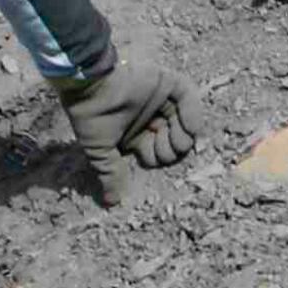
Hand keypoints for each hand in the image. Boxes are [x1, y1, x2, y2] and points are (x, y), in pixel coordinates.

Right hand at [57, 62, 198, 204]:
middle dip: (171, 149)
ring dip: (184, 135)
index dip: (155, 158)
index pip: (157, 154)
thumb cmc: (94, 119)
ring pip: (186, 124)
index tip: (144, 154)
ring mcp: (162, 102)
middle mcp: (151, 120)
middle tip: (159, 142)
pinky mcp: (169, 84)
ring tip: (176, 137)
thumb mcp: (100, 151)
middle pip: (175, 143)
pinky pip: (190, 99)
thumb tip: (112, 203)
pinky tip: (188, 126)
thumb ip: (111, 174)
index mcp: (135, 136)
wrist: (93, 88)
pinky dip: (194, 115)